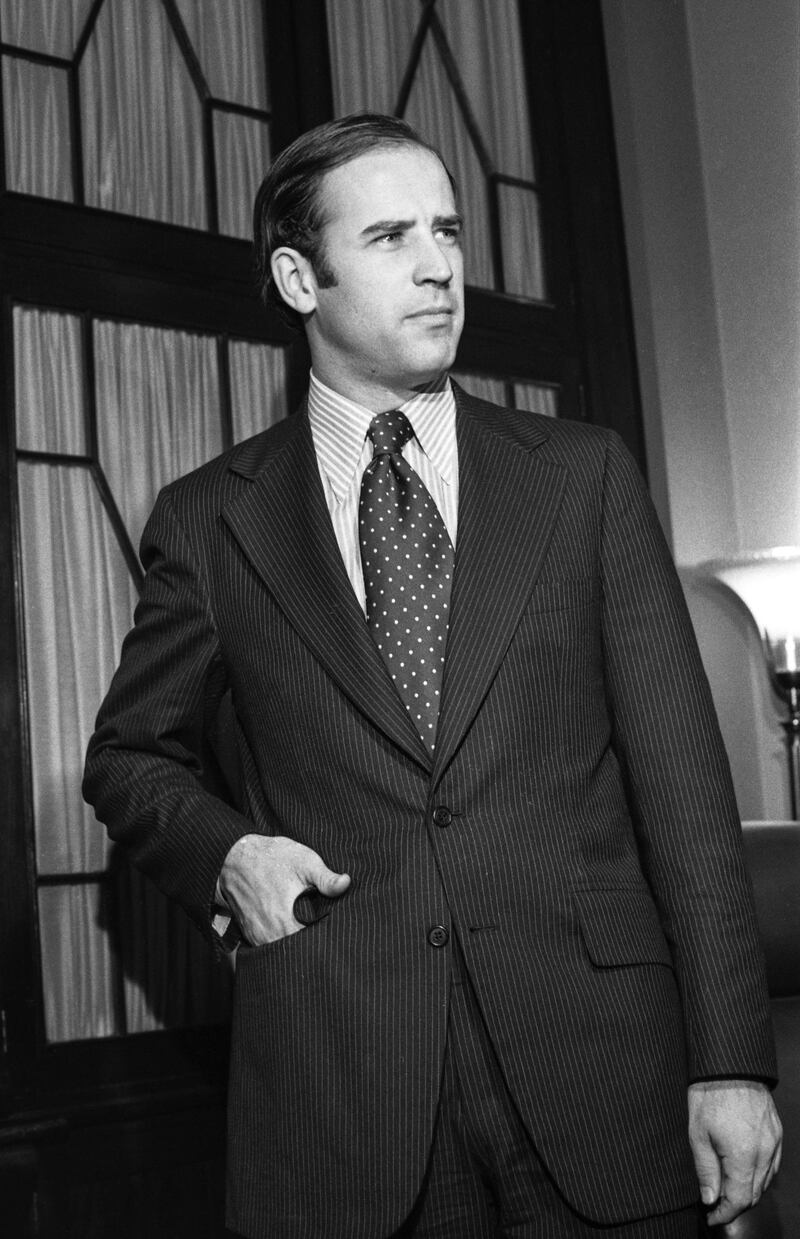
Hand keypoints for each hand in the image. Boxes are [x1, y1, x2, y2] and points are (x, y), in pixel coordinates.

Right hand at [219, 834, 349, 946]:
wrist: (234, 859)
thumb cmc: (272, 858)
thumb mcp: (304, 861)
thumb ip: (326, 877)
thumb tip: (346, 884)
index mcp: (286, 922)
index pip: (314, 946)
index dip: (326, 940)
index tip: (334, 931)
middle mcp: (270, 936)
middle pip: (298, 952)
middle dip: (313, 943)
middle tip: (324, 930)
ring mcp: (258, 937)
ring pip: (284, 950)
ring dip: (296, 943)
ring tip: (307, 926)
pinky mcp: (250, 935)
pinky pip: (270, 946)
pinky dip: (281, 939)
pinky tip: (291, 925)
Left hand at [688, 1079, 781, 1225]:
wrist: (729, 1064)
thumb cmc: (709, 1094)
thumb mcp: (697, 1133)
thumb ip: (705, 1169)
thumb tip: (710, 1198)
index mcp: (744, 1155)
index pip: (740, 1199)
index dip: (725, 1213)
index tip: (711, 1216)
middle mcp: (764, 1152)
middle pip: (754, 1194)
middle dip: (735, 1204)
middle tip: (714, 1205)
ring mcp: (773, 1142)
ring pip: (765, 1181)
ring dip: (747, 1191)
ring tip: (726, 1189)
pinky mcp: (776, 1132)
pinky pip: (772, 1164)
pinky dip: (759, 1175)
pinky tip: (744, 1172)